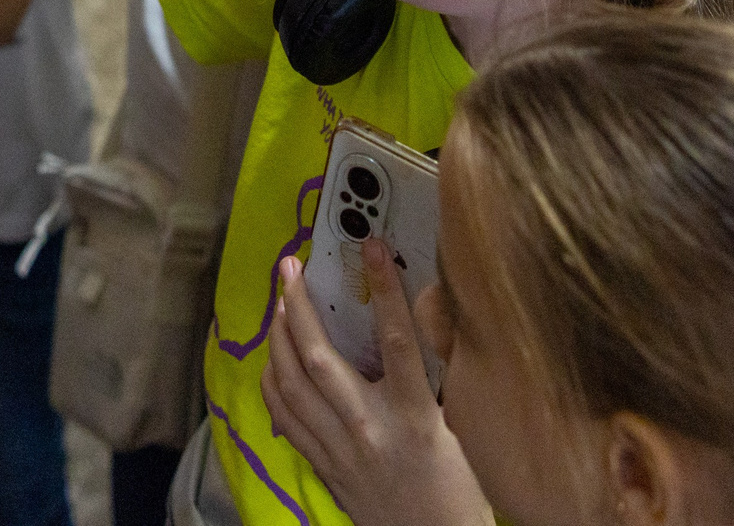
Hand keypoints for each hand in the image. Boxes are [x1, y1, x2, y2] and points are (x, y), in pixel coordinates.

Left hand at [260, 252, 489, 525]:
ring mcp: (340, 450)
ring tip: (277, 303)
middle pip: (319, 358)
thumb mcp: (460, 425)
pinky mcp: (324, 467)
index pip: (397, 339)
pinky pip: (285, 418)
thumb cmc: (458, 487)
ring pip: (291, 385)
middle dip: (297, 306)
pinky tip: (273, 359)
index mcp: (414, 416)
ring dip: (277, 337)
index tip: (372, 246)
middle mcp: (370, 429)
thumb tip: (429, 312)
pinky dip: (273, 382)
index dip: (384, 288)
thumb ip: (439, 373)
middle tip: (289, 267)